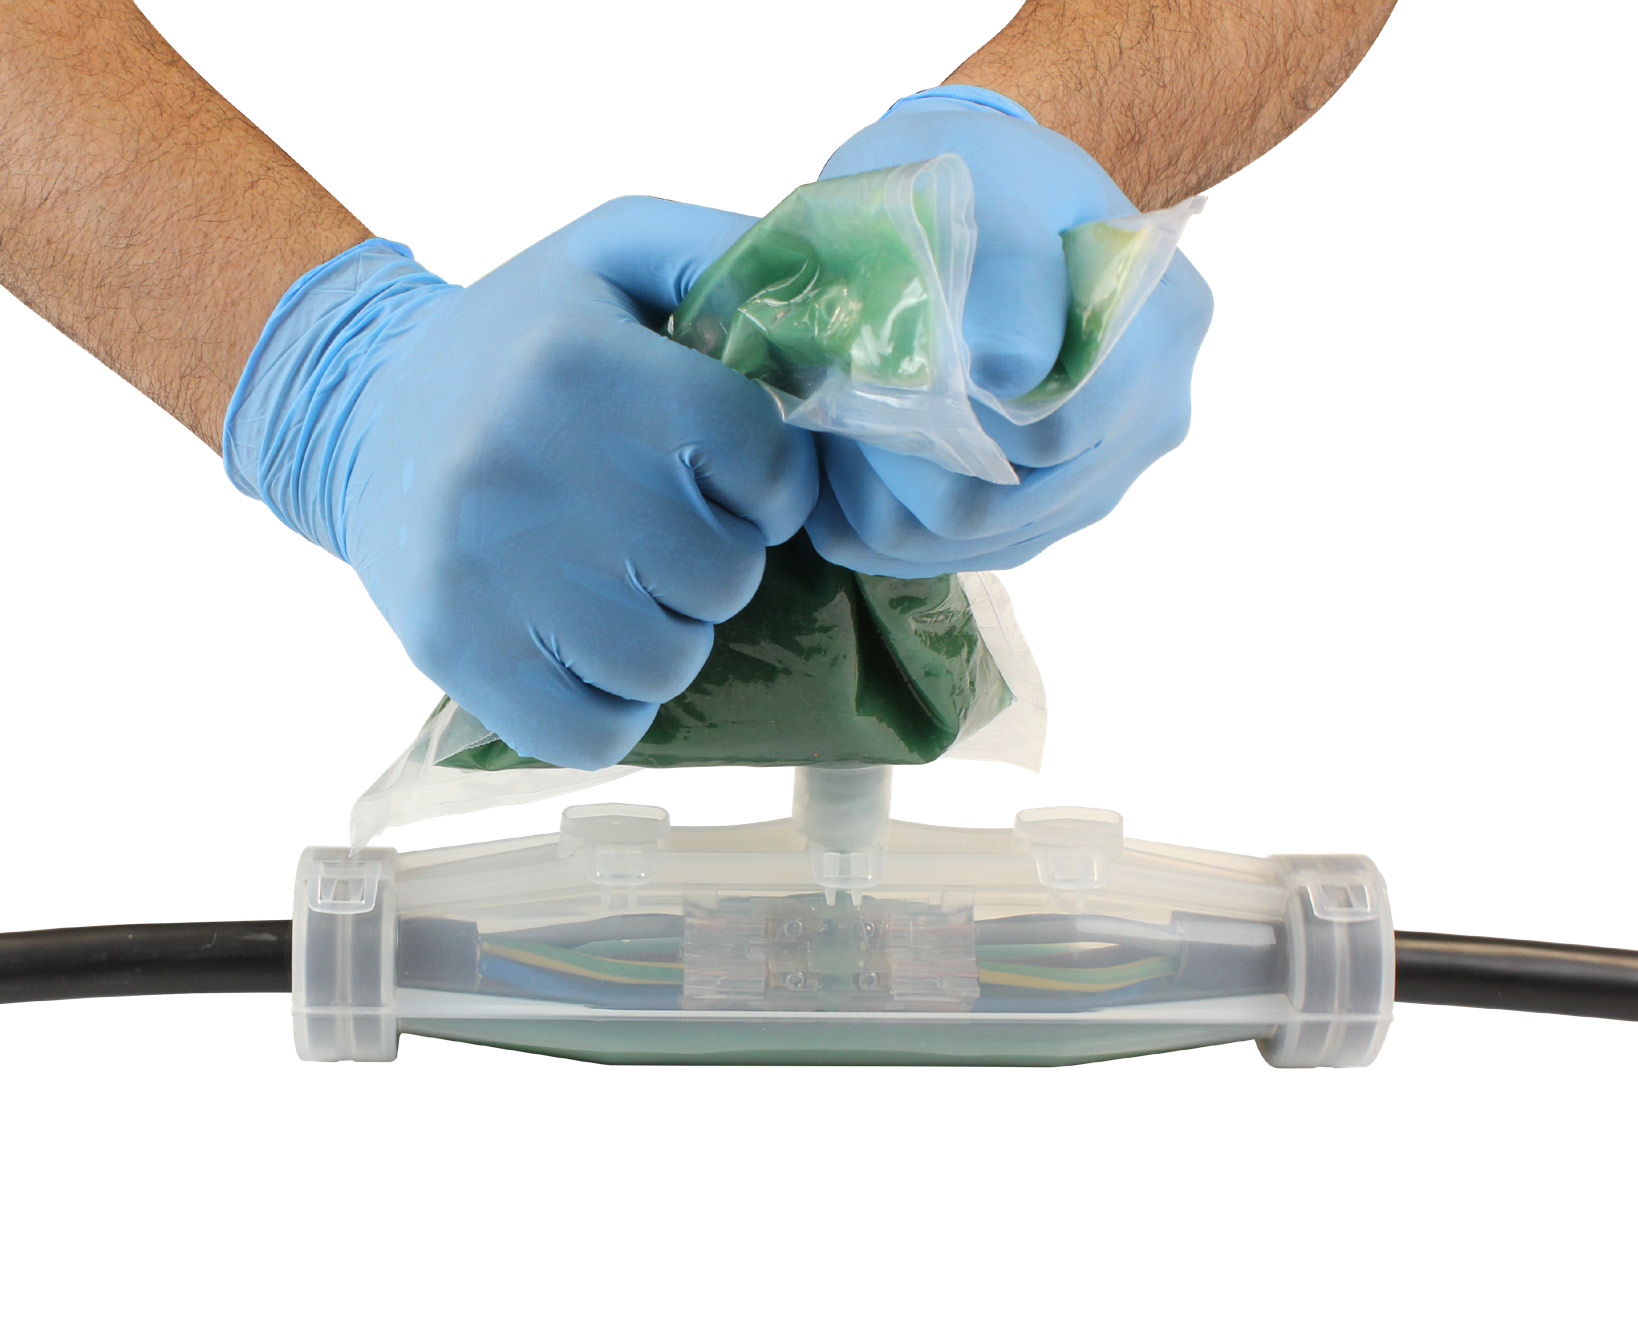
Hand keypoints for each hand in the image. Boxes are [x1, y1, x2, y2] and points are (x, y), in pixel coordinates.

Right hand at [224, 200, 817, 768]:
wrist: (360, 412)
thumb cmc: (521, 340)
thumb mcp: (612, 251)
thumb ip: (721, 255)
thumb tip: (828, 306)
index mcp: (582, 362)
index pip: (761, 461)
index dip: (771, 484)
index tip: (734, 480)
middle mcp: (529, 466)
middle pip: (722, 575)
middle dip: (717, 560)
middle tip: (666, 531)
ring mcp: (483, 570)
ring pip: (667, 661)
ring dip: (670, 635)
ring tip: (625, 586)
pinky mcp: (452, 650)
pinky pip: (594, 735)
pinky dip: (613, 707)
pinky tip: (589, 650)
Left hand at [803, 87, 1211, 574]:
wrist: (984, 193)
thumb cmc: (973, 172)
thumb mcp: (978, 177)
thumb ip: (1001, 265)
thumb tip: (1009, 373)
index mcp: (1158, 324)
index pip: (1040, 433)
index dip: (930, 419)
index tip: (854, 369)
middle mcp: (1152, 414)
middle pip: (997, 509)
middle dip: (888, 467)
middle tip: (819, 408)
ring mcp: (1106, 473)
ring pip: (970, 546)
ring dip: (877, 502)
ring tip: (825, 433)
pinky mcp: (1055, 510)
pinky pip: (964, 555)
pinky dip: (890, 526)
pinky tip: (843, 473)